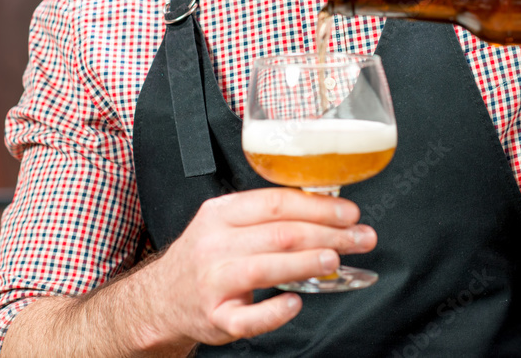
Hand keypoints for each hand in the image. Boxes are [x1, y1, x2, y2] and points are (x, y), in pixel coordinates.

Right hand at [135, 188, 375, 349]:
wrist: (161, 299)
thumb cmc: (204, 258)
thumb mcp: (224, 225)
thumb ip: (265, 217)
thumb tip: (325, 212)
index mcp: (221, 213)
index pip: (276, 203)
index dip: (318, 206)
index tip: (349, 213)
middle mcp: (214, 244)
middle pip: (279, 233)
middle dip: (327, 234)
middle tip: (359, 238)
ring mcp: (213, 282)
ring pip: (265, 267)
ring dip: (306, 263)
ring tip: (336, 260)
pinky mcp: (215, 317)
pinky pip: (247, 317)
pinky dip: (274, 311)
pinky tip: (295, 303)